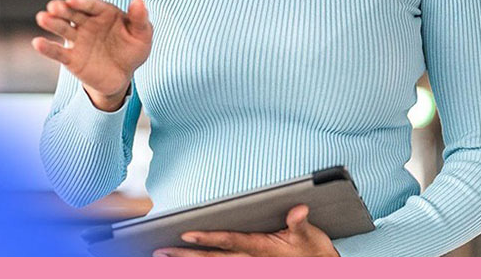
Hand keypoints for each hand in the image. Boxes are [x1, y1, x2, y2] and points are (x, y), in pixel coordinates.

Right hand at [31, 0, 151, 109]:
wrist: (122, 75)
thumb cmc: (132, 49)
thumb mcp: (142, 35)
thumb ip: (140, 19)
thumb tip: (139, 1)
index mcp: (103, 12)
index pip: (91, 4)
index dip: (82, 1)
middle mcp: (86, 23)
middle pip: (72, 13)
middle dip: (63, 9)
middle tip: (54, 6)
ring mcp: (77, 40)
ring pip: (62, 28)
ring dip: (52, 23)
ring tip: (42, 18)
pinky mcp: (71, 58)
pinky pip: (58, 52)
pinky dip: (47, 48)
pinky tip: (37, 43)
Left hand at [153, 205, 339, 256]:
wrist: (322, 270)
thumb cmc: (313, 251)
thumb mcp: (309, 236)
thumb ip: (299, 223)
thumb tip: (298, 210)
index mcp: (260, 248)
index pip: (229, 242)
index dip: (207, 238)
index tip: (185, 234)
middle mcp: (249, 261)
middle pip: (211, 260)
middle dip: (184, 257)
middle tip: (159, 252)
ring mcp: (247, 269)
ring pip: (211, 268)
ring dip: (186, 264)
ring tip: (162, 258)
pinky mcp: (248, 271)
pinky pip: (219, 271)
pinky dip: (201, 268)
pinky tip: (183, 266)